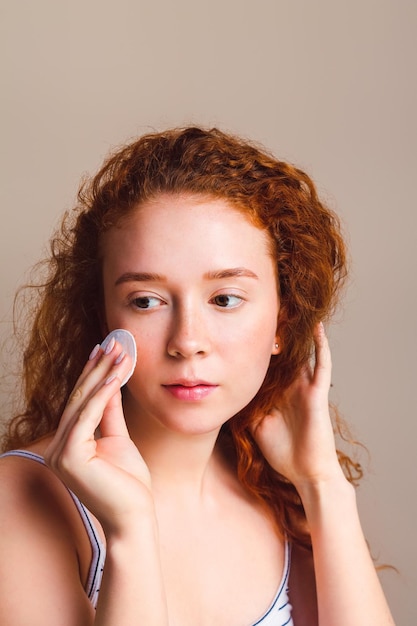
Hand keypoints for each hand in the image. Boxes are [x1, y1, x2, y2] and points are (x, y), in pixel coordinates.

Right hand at [45, 339, 153, 535]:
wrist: (135, 517)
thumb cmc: (129, 484)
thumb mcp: (119, 439)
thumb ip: (111, 413)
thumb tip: (112, 384)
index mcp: (66, 445)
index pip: (80, 403)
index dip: (94, 374)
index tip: (106, 350)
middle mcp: (57, 448)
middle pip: (79, 399)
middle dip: (98, 368)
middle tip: (113, 343)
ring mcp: (59, 453)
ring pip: (83, 403)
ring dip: (102, 374)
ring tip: (118, 352)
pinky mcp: (69, 456)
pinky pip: (88, 416)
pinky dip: (103, 394)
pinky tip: (115, 375)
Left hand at [251, 323, 344, 491]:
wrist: (305, 472)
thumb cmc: (282, 452)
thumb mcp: (254, 425)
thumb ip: (244, 407)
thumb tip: (222, 394)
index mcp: (276, 392)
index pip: (266, 364)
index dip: (255, 348)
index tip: (239, 329)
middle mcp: (291, 385)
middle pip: (282, 354)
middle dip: (273, 335)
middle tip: (262, 311)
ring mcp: (305, 387)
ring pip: (301, 353)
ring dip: (296, 334)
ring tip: (289, 309)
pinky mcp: (317, 392)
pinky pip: (322, 365)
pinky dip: (321, 346)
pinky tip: (317, 328)